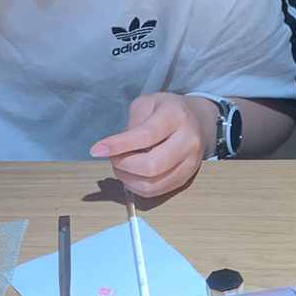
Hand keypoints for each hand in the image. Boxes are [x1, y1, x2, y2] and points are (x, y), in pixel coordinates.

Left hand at [90, 93, 213, 199]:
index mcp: (176, 116)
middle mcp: (188, 141)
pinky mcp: (186, 179)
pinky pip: (158, 191)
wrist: (199, 121)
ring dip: (128, 180)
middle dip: (124, 166)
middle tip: (113, 158)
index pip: (145, 135)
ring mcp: (190, 163)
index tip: (97, 150)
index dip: (119, 145)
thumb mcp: (147, 104)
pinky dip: (138, 187)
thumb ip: (132, 123)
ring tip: (121, 167)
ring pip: (154, 184)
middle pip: (151, 166)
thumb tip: (118, 148)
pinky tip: (131, 176)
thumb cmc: (167, 110)